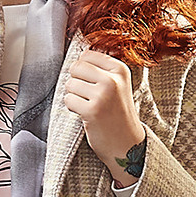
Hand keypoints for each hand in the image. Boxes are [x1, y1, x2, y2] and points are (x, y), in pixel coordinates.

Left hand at [60, 46, 145, 175]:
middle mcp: (112, 80)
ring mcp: (103, 95)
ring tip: (89, 106)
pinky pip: (68, 100)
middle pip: (76, 67)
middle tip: (88, 96)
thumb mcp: (118, 85)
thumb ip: (101, 69)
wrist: (127, 144)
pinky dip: (72, 108)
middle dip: (76, 82)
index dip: (82, 70)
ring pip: (70, 84)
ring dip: (74, 96)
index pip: (87, 55)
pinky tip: (86, 115)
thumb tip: (78, 52)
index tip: (91, 83)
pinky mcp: (92, 110)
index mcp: (120, 70)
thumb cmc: (117, 113)